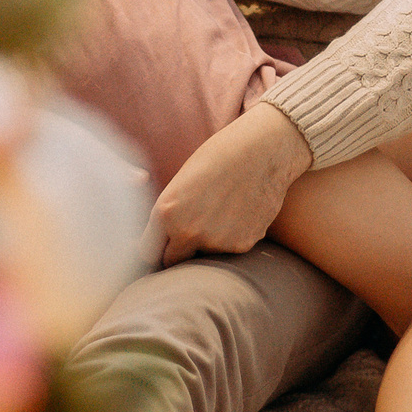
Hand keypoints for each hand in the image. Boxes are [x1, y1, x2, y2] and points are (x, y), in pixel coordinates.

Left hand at [150, 100, 310, 263]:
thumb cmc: (220, 156)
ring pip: (203, 256)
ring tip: (222, 210)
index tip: (160, 248)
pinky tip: (240, 212)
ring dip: (207, 243)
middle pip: (172, 262)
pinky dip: (231, 238)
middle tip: (188, 234)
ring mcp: (217, 242)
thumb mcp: (181, 183)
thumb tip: (163, 243)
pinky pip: (228, 250)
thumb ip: (169, 216)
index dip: (154, 249)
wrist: (264, 150)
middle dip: (176, 252)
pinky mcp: (242, 245)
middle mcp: (189, 232)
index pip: (147, 253)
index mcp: (167, 213)